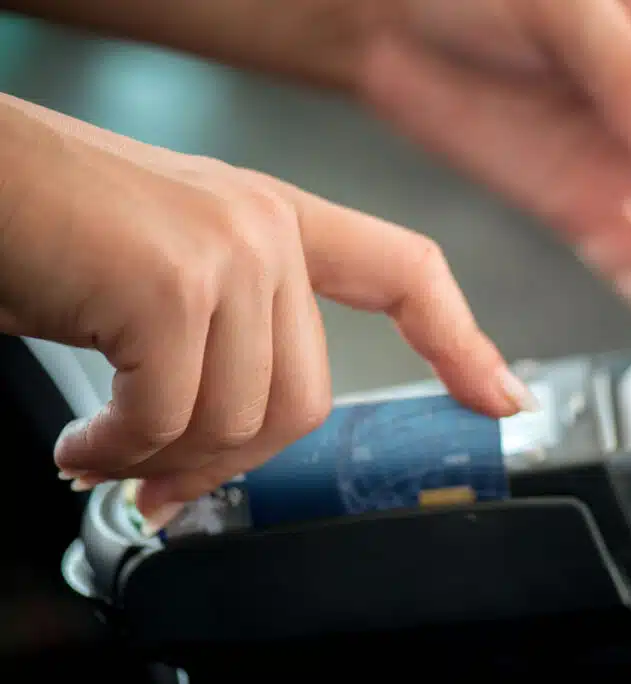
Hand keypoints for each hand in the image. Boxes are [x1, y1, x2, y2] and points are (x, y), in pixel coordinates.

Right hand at [0, 95, 534, 529]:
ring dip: (162, 459)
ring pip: (240, 418)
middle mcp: (263, 227)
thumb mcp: (160, 280)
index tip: (496, 393)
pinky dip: (121, 453)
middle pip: (304, 398)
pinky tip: (84, 447)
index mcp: (274, 219)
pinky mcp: (173, 283)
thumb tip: (215, 460)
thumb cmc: (47, 224)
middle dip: (229, 462)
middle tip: (162, 481)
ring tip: (105, 452)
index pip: (404, 273)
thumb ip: (217, 354)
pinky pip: (172, 418)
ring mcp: (226, 250)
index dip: (459, 338)